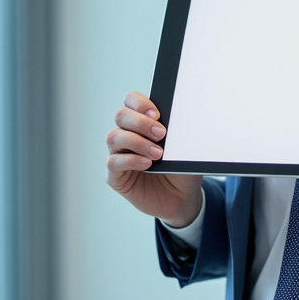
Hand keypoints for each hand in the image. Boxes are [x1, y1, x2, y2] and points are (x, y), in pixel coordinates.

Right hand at [106, 91, 203, 227]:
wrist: (182, 198)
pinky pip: (113, 162)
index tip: (157, 114)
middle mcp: (127, 134)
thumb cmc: (181, 169)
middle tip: (161, 134)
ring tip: (158, 153)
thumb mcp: (185, 150)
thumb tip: (178, 121)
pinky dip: (130, 160)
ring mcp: (119, 154)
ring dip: (137, 142)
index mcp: (142, 122)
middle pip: (121, 116)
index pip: (131, 100)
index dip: (140, 103)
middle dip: (141, 123)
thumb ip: (178, 134)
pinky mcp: (115, 175)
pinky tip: (146, 164)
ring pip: (114, 137)